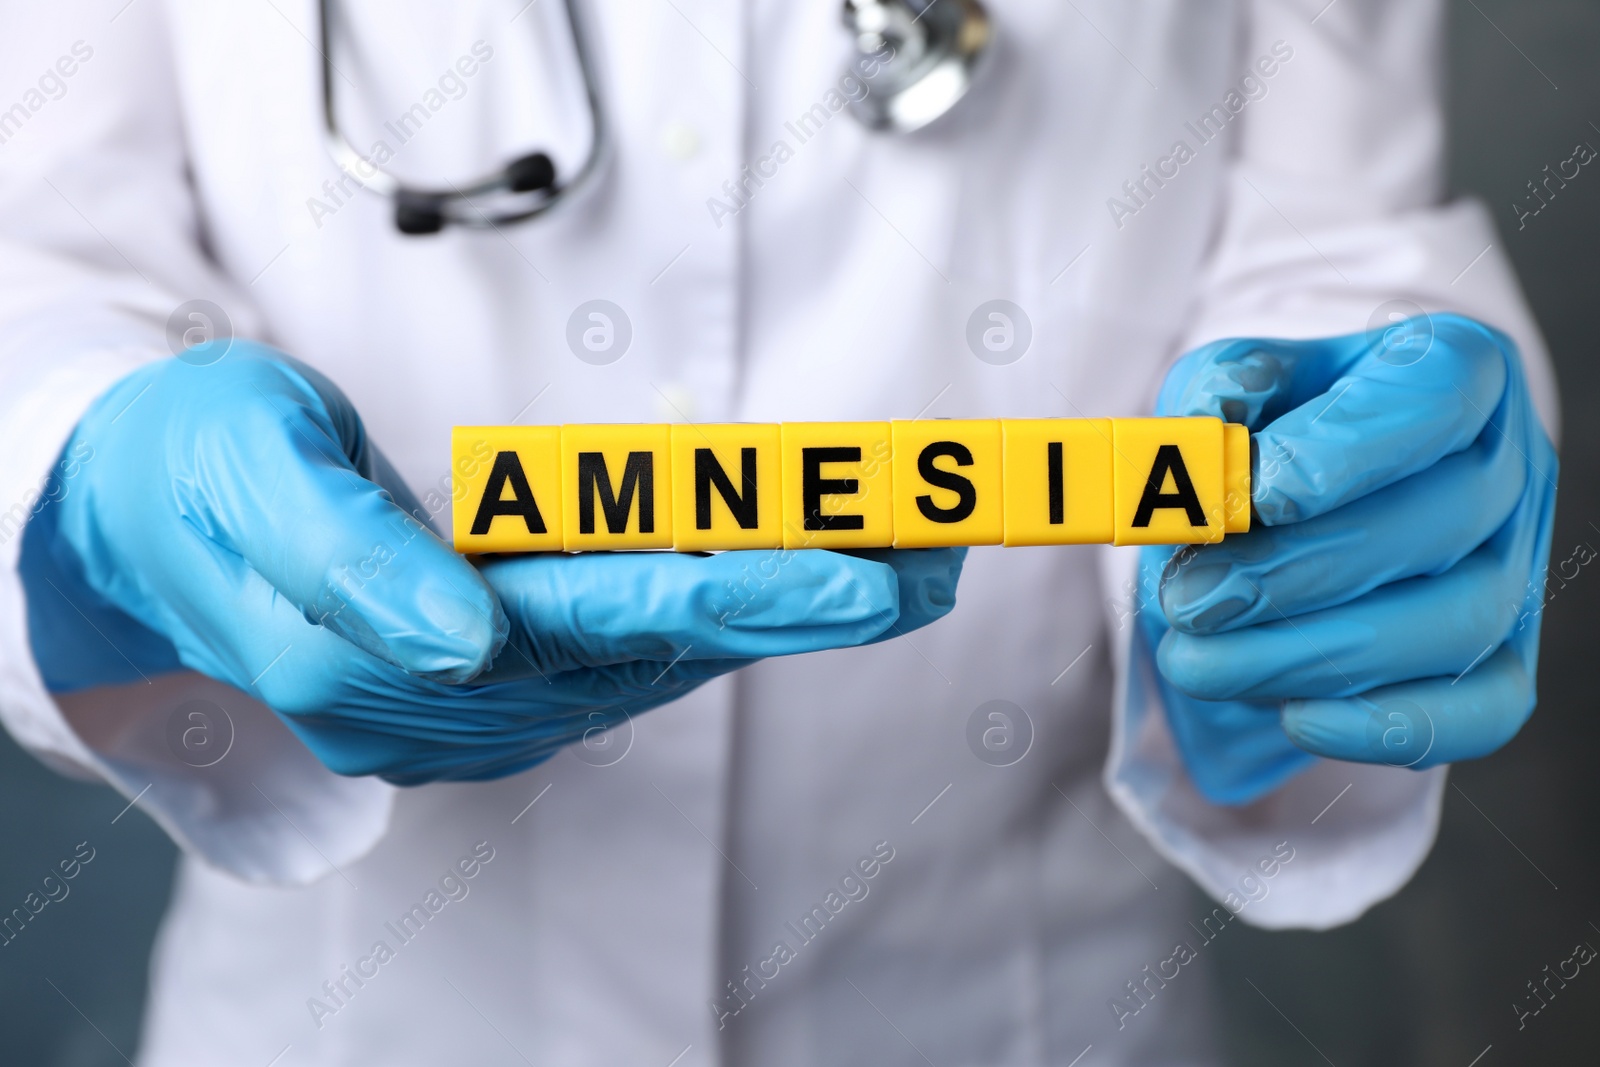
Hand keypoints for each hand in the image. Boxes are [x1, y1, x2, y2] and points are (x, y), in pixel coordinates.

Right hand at [20, 343, 961, 782]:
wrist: (135, 530)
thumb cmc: (188, 475)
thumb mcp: (247, 481)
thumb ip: (355, 565)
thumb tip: (465, 640)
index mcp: (387, 657)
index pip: (599, 623)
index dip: (738, 596)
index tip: (859, 575)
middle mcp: (450, 705)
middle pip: (660, 648)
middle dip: (804, 605)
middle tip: (935, 561)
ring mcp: (476, 707)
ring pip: (659, 656)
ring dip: (780, 607)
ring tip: (901, 558)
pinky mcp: (495, 685)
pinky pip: (628, 651)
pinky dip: (719, 610)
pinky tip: (795, 581)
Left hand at [1138, 314, 1556, 803]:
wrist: (1287, 506)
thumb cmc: (1263, 432)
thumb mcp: (1224, 387)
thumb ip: (1211, 399)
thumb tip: (1198, 436)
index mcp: (1455, 367)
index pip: (1439, 392)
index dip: (1352, 448)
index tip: (1260, 495)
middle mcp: (1507, 465)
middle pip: (1442, 521)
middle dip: (1300, 574)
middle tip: (1190, 600)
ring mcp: (1518, 567)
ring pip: (1456, 624)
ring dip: (1314, 656)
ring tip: (1196, 661)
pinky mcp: (1503, 658)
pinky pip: (1481, 711)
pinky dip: (1389, 725)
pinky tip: (1295, 719)